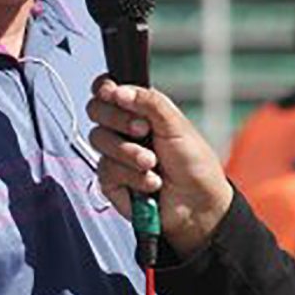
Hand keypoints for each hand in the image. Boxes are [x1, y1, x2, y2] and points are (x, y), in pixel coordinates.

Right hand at [87, 76, 233, 256]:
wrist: (198, 206)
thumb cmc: (193, 162)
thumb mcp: (176, 124)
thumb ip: (148, 101)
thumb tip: (118, 90)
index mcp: (137, 109)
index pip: (107, 89)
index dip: (105, 89)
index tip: (113, 94)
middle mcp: (122, 128)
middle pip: (95, 110)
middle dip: (118, 119)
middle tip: (143, 130)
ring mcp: (115, 153)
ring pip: (99, 139)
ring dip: (129, 153)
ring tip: (153, 163)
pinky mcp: (111, 180)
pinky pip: (106, 169)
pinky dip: (132, 176)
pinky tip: (151, 183)